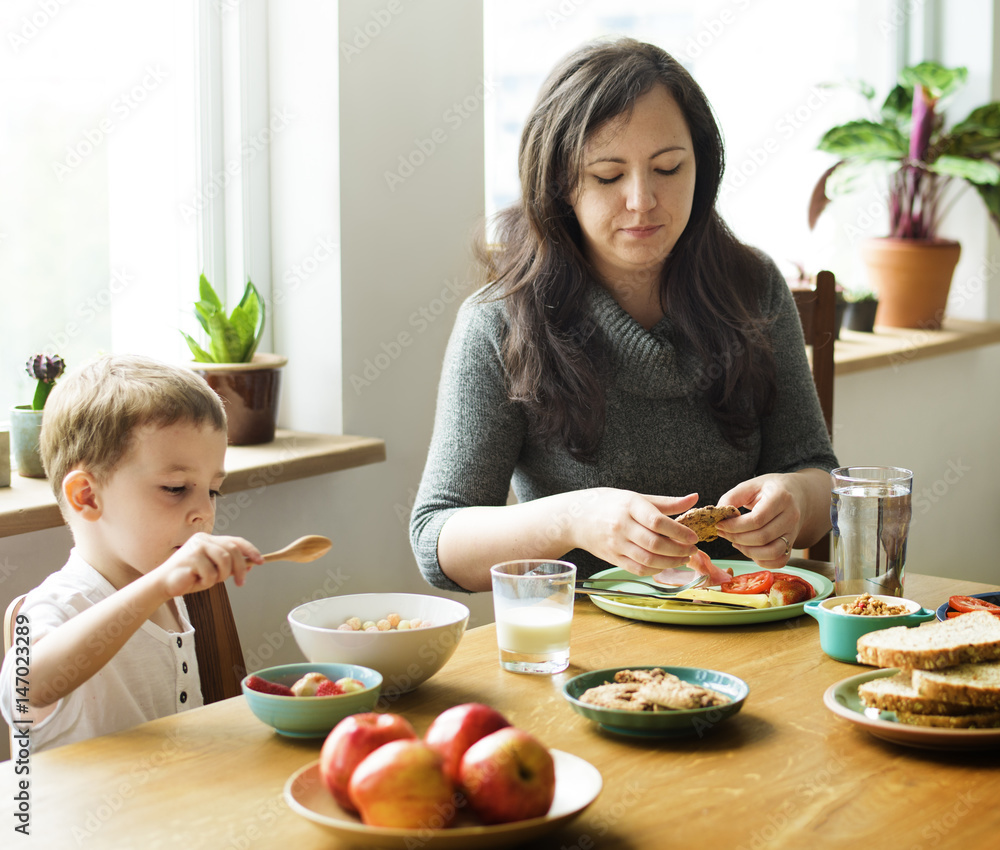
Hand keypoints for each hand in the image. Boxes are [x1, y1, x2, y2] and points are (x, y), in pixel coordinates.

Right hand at [157, 532, 262, 597]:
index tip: (261, 561)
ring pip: (224, 560)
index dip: (250, 550)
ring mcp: (197, 547)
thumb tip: (251, 565)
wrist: (164, 585)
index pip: (235, 541)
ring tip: (209, 581)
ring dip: (221, 576)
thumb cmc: (189, 578)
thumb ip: (229, 566)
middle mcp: (203, 540)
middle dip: (241, 568)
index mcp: (209, 540)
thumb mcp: (214, 572)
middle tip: (241, 583)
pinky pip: (210, 573)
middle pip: (233, 550)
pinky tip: (196, 581)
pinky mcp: (191, 557)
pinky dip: (207, 582)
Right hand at [573, 488, 699, 575]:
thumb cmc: (609, 504)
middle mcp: (621, 526)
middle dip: (678, 550)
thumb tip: (694, 498)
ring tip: (682, 558)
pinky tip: (665, 564)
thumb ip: (666, 502)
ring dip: (670, 562)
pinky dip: (655, 570)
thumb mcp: (636, 497)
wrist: (576, 518)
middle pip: (654, 543)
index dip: (678, 531)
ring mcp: (616, 544)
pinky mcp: (612, 558)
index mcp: (629, 506)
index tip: (693, 536)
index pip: (657, 521)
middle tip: (692, 549)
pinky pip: (638, 569)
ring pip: (648, 560)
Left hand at [715, 474, 802, 566]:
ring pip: (772, 552)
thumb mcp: (750, 485)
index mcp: (781, 498)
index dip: (735, 526)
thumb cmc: (768, 489)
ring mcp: (793, 532)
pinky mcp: (792, 544)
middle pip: (762, 537)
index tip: (720, 524)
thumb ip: (732, 497)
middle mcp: (791, 516)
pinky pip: (779, 561)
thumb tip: (719, 513)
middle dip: (737, 538)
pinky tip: (749, 550)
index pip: (757, 519)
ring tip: (735, 542)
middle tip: (722, 533)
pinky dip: (762, 561)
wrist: (796, 493)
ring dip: (748, 552)